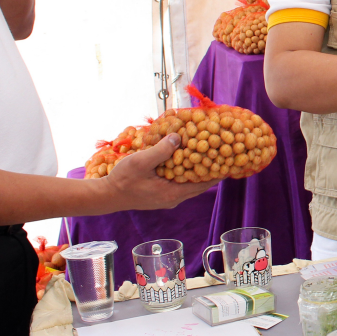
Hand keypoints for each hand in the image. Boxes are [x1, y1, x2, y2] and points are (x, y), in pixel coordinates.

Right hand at [104, 135, 220, 209]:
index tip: (231, 158)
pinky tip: (188, 158)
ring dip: (200, 169)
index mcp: (173, 193)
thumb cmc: (122, 180)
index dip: (218, 170)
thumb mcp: (141, 162)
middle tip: (224, 152)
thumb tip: (179, 137)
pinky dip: (188, 171)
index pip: (205, 183)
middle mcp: (174, 198)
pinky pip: (182, 183)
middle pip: (201, 184)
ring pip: (192, 183)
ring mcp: (168, 197)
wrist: (106, 195)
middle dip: (212, 168)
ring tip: (210, 153)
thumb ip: (161, 150)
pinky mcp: (162, 194)